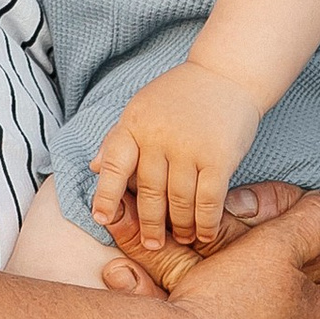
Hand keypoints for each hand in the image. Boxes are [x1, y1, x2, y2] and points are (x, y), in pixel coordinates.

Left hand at [92, 62, 265, 254]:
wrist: (227, 73)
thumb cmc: (181, 94)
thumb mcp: (142, 108)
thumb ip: (117, 138)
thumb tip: (92, 167)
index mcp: (135, 125)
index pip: (113, 165)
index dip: (105, 195)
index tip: (102, 219)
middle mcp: (158, 138)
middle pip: (150, 193)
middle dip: (150, 225)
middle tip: (152, 245)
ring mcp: (189, 149)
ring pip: (179, 202)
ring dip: (181, 227)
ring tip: (182, 238)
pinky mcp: (219, 158)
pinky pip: (208, 201)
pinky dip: (205, 223)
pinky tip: (205, 233)